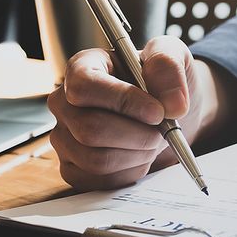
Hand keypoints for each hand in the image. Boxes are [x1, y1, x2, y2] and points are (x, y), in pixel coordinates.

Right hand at [47, 36, 229, 190]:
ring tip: (153, 140)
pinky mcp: (73, 168)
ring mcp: (65, 138)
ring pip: (95, 159)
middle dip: (137, 135)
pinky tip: (139, 154)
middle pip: (89, 129)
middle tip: (162, 130)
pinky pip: (99, 181)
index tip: (157, 111)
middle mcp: (64, 103)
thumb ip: (168, 66)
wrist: (166, 111)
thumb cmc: (160, 81)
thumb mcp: (172, 55)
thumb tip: (173, 103)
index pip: (84, 86)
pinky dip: (129, 172)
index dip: (122, 101)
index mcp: (82, 68)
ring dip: (136, 154)